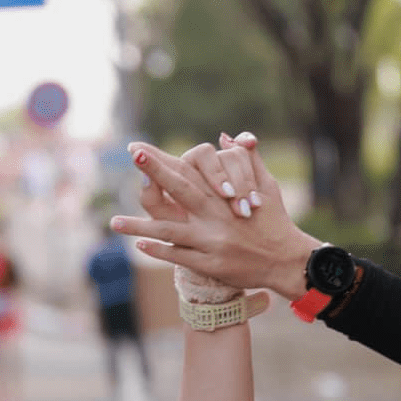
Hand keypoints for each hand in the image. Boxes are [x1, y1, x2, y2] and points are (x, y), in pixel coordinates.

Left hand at [110, 133, 318, 299]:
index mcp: (225, 197)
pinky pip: (179, 256)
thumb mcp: (266, 185)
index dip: (163, 160)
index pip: (190, 172)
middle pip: (179, 190)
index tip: (138, 149)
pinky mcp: (212, 264)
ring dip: (140, 226)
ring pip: (169, 231)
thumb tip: (231, 136)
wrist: (286, 261)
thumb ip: (249, 160)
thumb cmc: (274, 221)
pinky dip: (159, 250)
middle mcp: (215, 216)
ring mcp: (212, 242)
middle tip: (131, 158)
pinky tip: (139, 245)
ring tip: (113, 222)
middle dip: (154, 173)